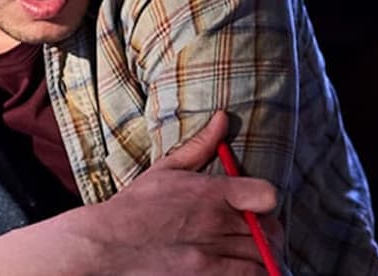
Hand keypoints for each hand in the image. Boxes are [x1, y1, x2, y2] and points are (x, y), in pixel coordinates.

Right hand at [60, 111, 281, 275]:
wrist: (107, 243)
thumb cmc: (135, 206)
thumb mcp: (166, 169)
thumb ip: (201, 145)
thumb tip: (224, 118)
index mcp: (211, 191)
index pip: (266, 195)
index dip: (265, 202)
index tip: (256, 207)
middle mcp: (216, 221)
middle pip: (269, 229)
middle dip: (266, 231)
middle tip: (254, 234)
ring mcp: (212, 251)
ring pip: (263, 254)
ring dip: (262, 253)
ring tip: (250, 253)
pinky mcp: (206, 274)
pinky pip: (251, 275)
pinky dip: (257, 272)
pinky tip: (247, 269)